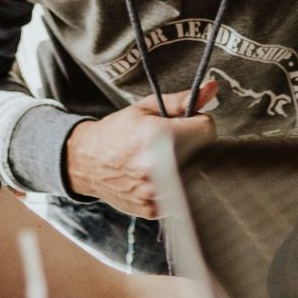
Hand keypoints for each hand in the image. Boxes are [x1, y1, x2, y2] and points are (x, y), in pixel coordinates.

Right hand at [65, 80, 216, 218]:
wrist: (86, 161)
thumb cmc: (116, 133)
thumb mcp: (145, 108)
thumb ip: (181, 100)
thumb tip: (211, 88)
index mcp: (157, 137)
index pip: (207, 130)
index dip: (196, 124)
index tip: (185, 125)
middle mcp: (157, 167)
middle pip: (203, 154)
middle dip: (192, 146)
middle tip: (170, 143)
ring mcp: (155, 192)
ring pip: (193, 176)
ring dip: (183, 167)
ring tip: (161, 160)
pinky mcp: (153, 209)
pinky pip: (180, 196)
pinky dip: (172, 186)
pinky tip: (155, 177)